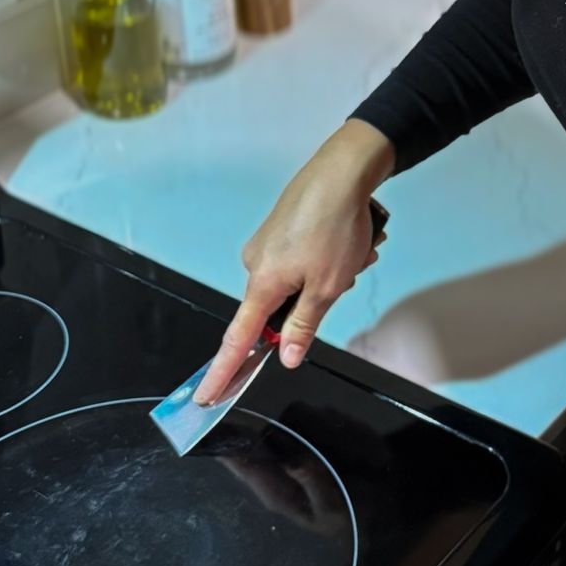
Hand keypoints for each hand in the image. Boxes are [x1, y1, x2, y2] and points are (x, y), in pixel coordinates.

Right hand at [195, 120, 392, 403]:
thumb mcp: (327, 287)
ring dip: (331, 275)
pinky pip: (303, 259)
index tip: (209, 395)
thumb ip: (303, 326)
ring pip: (299, 282)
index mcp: (262, 283)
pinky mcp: (281, 230)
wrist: (342, 170)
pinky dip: (329, 258)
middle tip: (347, 276)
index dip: (224, 370)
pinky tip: (352, 241)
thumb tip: (286, 357)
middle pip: (279, 308)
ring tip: (356, 252)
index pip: (238, 339)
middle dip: (317, 300)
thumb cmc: (334, 226)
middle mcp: (256, 264)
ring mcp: (268, 244)